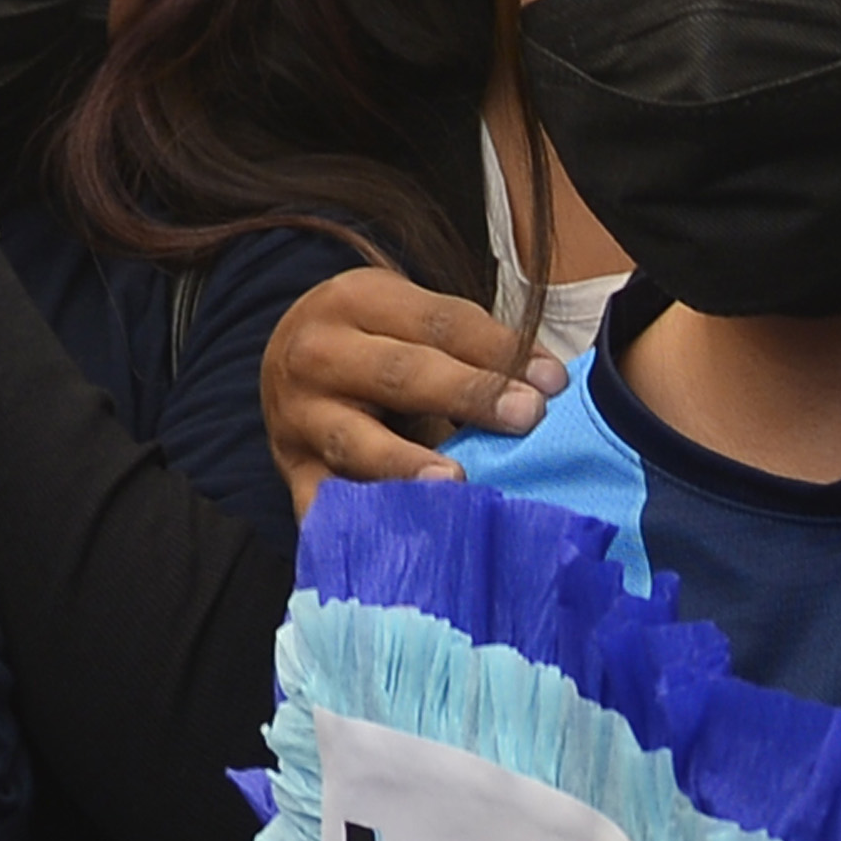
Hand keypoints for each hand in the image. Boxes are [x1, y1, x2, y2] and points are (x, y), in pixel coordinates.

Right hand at [258, 267, 563, 508]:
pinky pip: (324, 504)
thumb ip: (473, 345)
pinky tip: (395, 540)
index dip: (499, 352)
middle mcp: (317, 355)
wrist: (288, 356)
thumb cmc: (376, 338)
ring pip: (356, 442)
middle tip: (524, 418)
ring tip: (453, 483)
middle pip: (399, 374)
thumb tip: (548, 384)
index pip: (439, 323)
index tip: (552, 384)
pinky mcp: (293, 473)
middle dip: (467, 395)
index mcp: (356, 300)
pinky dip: (356, 524)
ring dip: (406, 464)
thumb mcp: (411, 315)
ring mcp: (297, 419)